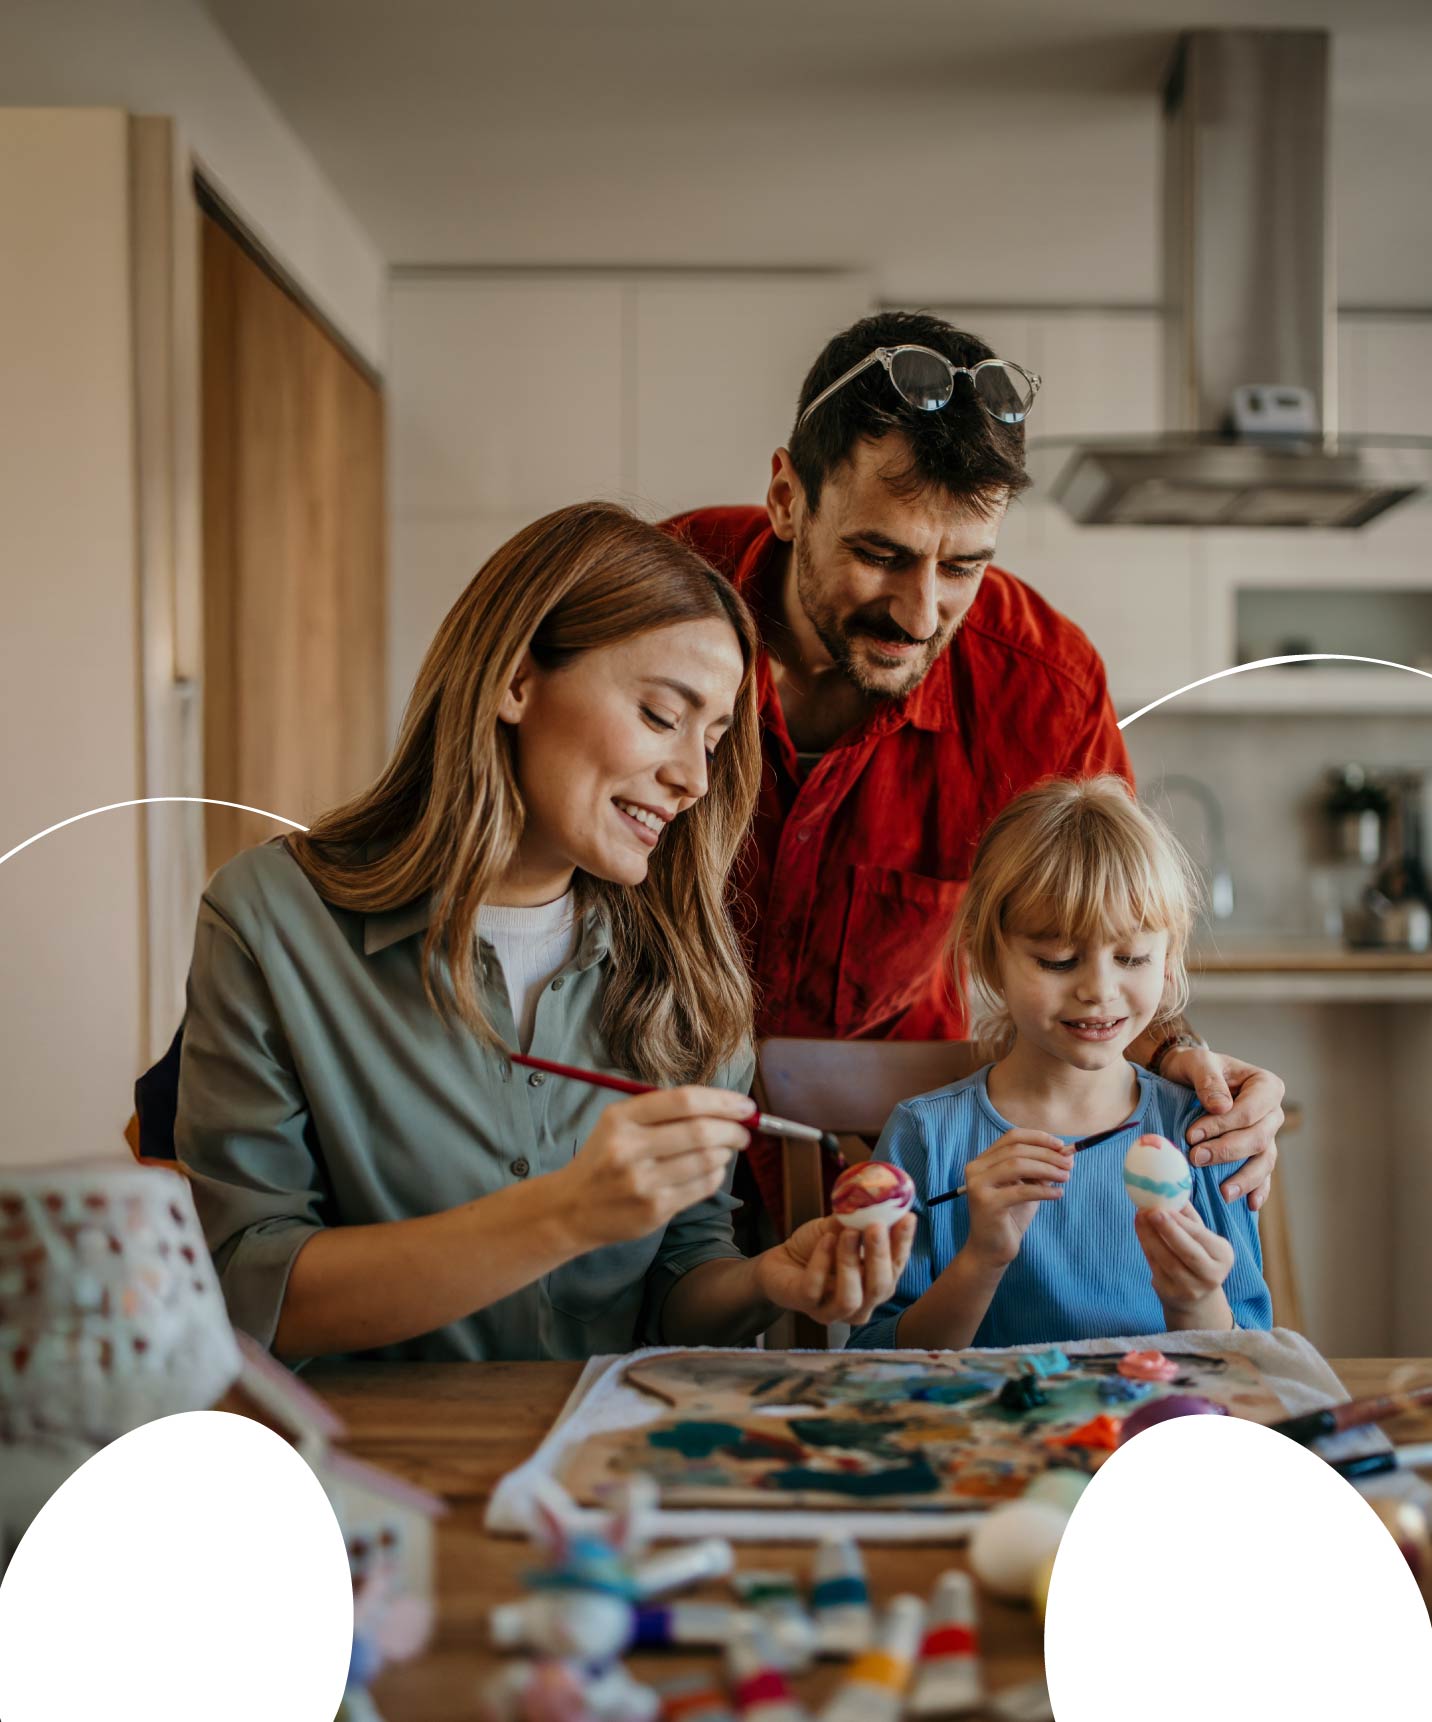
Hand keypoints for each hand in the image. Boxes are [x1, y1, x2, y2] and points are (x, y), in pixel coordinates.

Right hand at [553, 1086, 751, 1249]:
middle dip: (733, 1129)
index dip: (723, 1101)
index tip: (745, 1106)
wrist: (571, 1207)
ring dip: (726, 1152)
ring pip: (706, 1160)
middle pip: (700, 1131)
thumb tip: (724, 1105)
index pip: (684, 1100)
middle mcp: (628, 1148)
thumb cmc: (605, 1158)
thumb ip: (662, 1111)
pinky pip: (701, 1187)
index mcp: (621, 1118)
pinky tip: (712, 1169)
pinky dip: (716, 1175)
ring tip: (726, 1149)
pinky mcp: (654, 1210)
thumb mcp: (618, 1123)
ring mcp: (642, 1182)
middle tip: (744, 1131)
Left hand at [755, 1212, 915, 1326]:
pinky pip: (815, 1289)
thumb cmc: (817, 1247)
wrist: (780, 1261)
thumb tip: (878, 1197)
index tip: (907, 1217)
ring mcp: (832, 1310)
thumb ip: (858, 1220)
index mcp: (874, 1283)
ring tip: (847, 1232)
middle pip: (880, 1289)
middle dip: (880, 1257)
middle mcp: (860, 1303)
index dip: (904, 1244)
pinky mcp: (806, 1306)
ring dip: (851, 1263)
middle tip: (876, 1226)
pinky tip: (825, 1240)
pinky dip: (821, 1262)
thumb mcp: (839, 1229)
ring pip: (850, 1299)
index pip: (896, 1267)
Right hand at [962, 1129, 1072, 1268]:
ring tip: (1065, 1177)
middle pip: (1017, 1150)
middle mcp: (976, 1169)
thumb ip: (1040, 1170)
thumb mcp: (1027, 1187)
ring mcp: (978, 1185)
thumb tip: (1067, 1153)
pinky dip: (1044, 1190)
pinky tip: (1058, 1193)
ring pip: (1017, 1165)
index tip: (1061, 1146)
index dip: (1038, 1138)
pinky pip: (1022, 1191)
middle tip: (1069, 1164)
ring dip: (1047, 1169)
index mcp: (983, 1161)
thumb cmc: (1010, 1216)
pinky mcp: (987, 1203)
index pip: (1012, 1137)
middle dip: (1047, 1154)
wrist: (991, 1250)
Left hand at [1134, 1204, 1233, 1323]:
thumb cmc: (1198, 1256)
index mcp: (1223, 1256)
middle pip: (1187, 1251)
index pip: (1201, 1236)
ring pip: (1167, 1259)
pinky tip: (1140, 1229)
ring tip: (1139, 1215)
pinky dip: (1146, 1245)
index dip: (1181, 1221)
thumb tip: (1173, 1188)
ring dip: (1149, 1235)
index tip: (1164, 1205)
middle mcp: (1211, 1275)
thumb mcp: (1202, 1237)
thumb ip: (1189, 1216)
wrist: (1196, 1298)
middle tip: (1150, 1210)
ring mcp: (1191, 1288)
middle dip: (1167, 1230)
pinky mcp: (1170, 1293)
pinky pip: (1155, 1266)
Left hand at [1159, 1047, 1284, 1211]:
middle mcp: (1273, 1113)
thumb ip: (1208, 1079)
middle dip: (1227, 1151)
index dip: (1223, 1125)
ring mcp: (1267, 1136)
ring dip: (1244, 1178)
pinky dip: (1257, 1190)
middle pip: (1258, 1138)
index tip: (1192, 1134)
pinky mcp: (1256, 1154)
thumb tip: (1221, 1107)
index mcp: (1266, 1086)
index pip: (1251, 1111)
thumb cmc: (1194, 1067)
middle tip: (1195, 1159)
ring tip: (1224, 1193)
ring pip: (1264, 1161)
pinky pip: (1263, 1175)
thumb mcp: (1198, 1061)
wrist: (1186, 1078)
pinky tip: (1249, 1205)